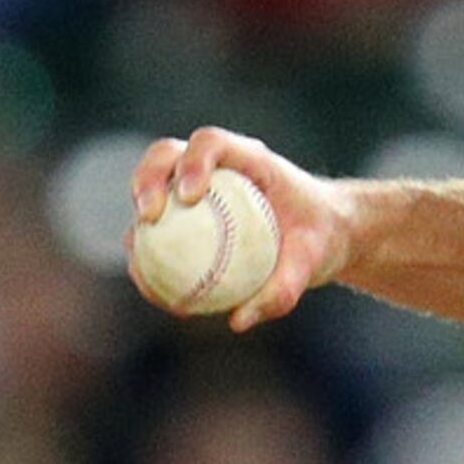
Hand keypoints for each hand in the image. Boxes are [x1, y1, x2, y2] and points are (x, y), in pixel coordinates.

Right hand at [128, 128, 348, 331]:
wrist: (325, 236)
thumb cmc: (321, 239)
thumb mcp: (316, 262)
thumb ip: (283, 289)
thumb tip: (237, 321)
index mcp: (251, 159)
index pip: (212, 142)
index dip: (193, 161)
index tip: (190, 196)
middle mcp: (217, 166)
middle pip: (165, 154)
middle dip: (148, 178)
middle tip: (150, 217)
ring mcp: (197, 187)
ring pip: (151, 193)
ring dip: (138, 224)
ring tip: (139, 267)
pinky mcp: (187, 214)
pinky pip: (159, 233)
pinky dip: (149, 257)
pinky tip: (154, 292)